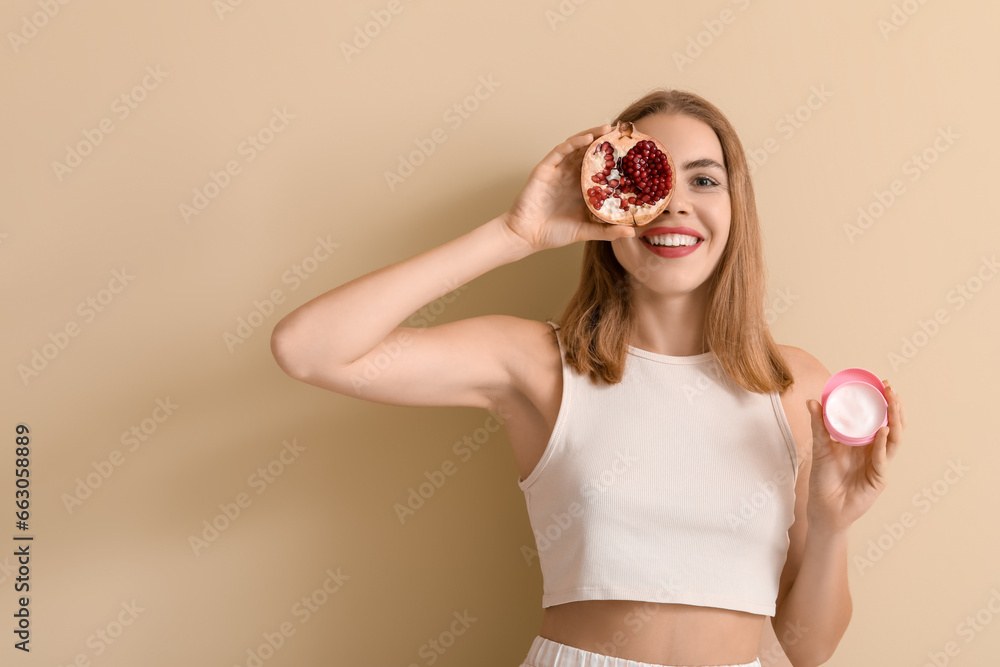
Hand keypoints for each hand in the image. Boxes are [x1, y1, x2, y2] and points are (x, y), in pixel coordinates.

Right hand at [501, 124, 636, 252]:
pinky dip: (574, 142)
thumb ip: (607, 231)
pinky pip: (561, 151)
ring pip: (577, 146)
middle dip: (606, 141)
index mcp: (582, 188)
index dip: (615, 159)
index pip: (601, 168)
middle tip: (623, 132)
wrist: (527, 236)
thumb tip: (632, 231)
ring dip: (592, 135)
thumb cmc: (553, 234)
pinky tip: (587, 138)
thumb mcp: (586, 231)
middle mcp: (571, 176)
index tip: (632, 152)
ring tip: (608, 129)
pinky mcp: (545, 169)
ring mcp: (558, 170)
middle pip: (590, 152)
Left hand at [804, 380, 905, 531]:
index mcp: (864, 442)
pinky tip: (883, 431)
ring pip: (894, 440)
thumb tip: (811, 401)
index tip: (883, 383)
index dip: (884, 402)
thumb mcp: (820, 447)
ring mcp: (879, 464)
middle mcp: (875, 451)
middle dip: (894, 407)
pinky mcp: (879, 479)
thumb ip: (819, 425)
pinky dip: (883, 445)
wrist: (823, 507)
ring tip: (893, 404)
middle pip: (892, 426)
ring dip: (895, 421)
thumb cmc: (824, 479)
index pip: (879, 418)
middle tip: (890, 390)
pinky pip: (883, 459)